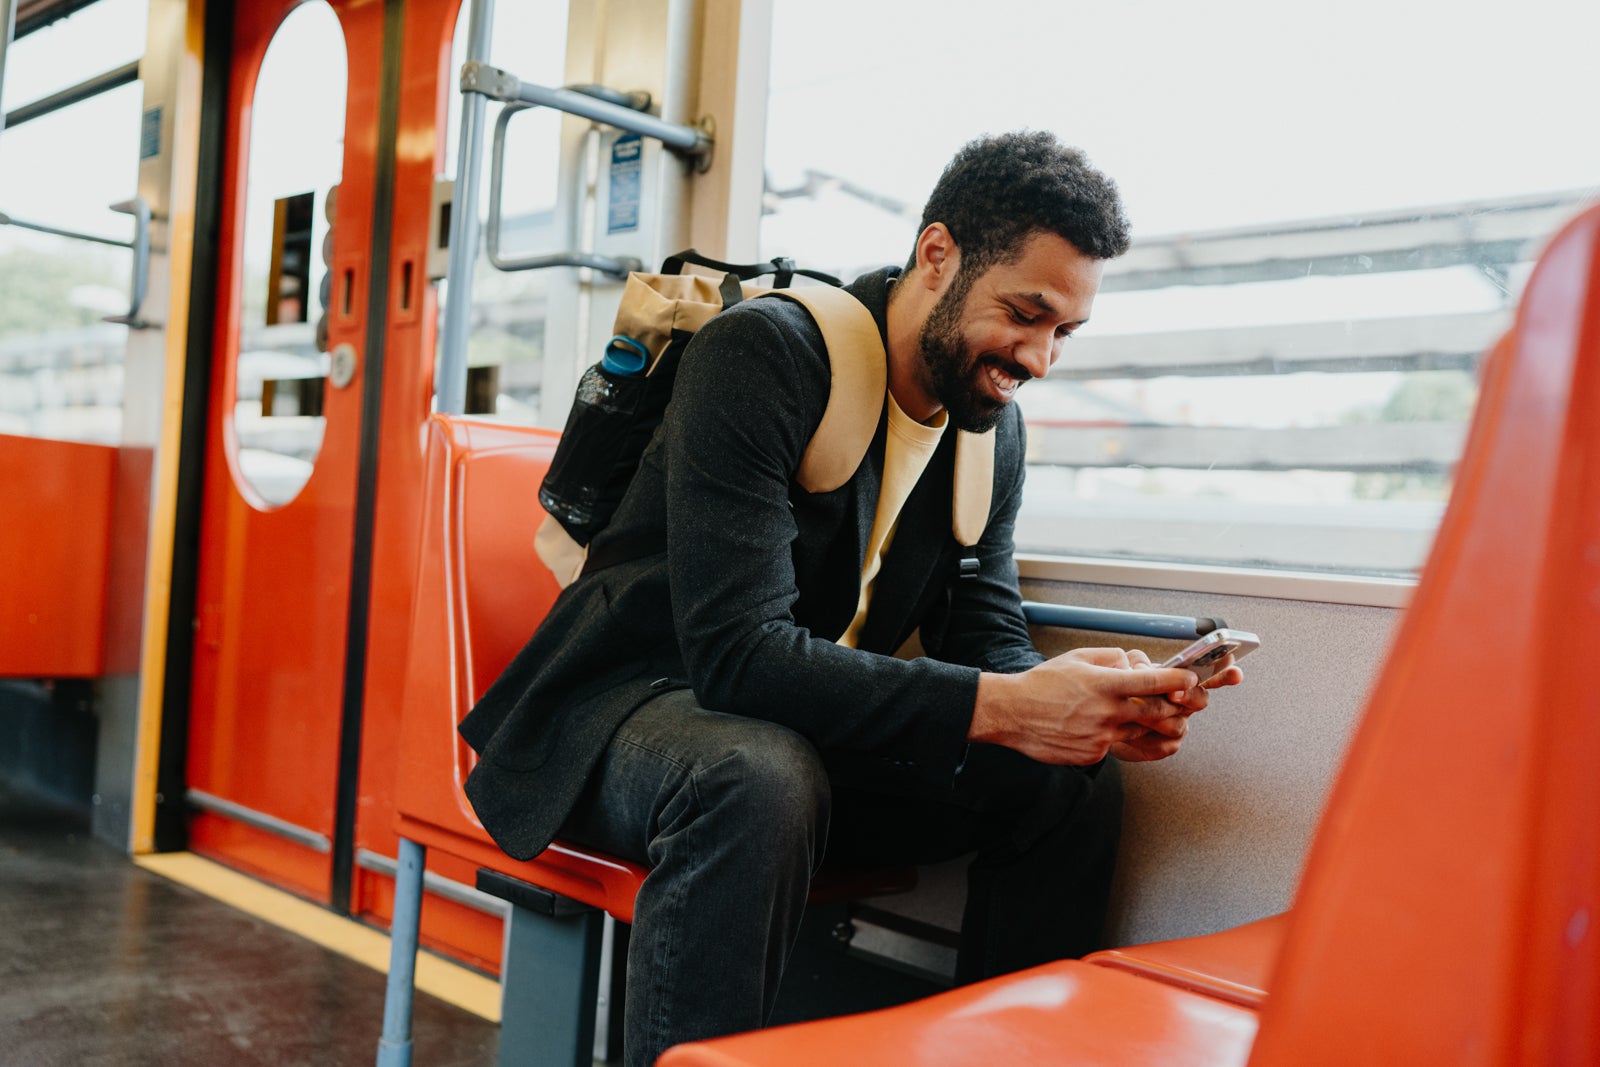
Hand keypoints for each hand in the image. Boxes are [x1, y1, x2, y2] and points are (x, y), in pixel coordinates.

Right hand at [969, 647, 1199, 765]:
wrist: (1012, 714)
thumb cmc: (1041, 684)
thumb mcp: (1077, 658)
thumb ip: (1111, 658)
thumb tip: (1134, 664)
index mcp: (1104, 685)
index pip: (1153, 683)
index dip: (1178, 682)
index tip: (1189, 680)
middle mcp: (1107, 713)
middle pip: (1157, 714)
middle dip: (1172, 707)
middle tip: (1175, 702)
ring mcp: (1101, 737)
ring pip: (1139, 732)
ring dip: (1144, 723)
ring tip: (1127, 711)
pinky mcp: (1094, 754)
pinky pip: (1116, 745)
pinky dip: (1114, 735)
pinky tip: (1094, 725)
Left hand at [1107, 650, 1244, 760]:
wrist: (1099, 720)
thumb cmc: (1117, 690)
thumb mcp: (1125, 667)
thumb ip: (1138, 663)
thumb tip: (1144, 669)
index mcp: (1179, 679)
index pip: (1210, 674)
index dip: (1225, 674)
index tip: (1236, 673)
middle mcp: (1184, 702)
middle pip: (1201, 699)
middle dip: (1188, 696)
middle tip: (1173, 694)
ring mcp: (1177, 724)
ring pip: (1180, 725)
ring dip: (1155, 719)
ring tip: (1133, 714)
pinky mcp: (1165, 746)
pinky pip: (1164, 746)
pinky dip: (1143, 739)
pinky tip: (1129, 735)